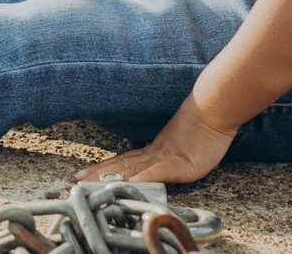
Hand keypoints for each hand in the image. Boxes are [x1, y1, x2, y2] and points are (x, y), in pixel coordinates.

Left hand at [76, 99, 235, 185]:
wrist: (215, 107)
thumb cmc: (205, 126)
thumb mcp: (184, 146)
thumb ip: (170, 157)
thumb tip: (160, 164)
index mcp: (154, 150)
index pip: (123, 161)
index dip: (104, 168)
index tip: (85, 174)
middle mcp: (155, 153)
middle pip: (121, 165)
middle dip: (99, 174)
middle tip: (77, 180)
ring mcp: (167, 157)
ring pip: (134, 169)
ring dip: (113, 177)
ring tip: (93, 183)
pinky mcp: (182, 163)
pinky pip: (162, 170)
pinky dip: (147, 176)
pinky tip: (135, 181)